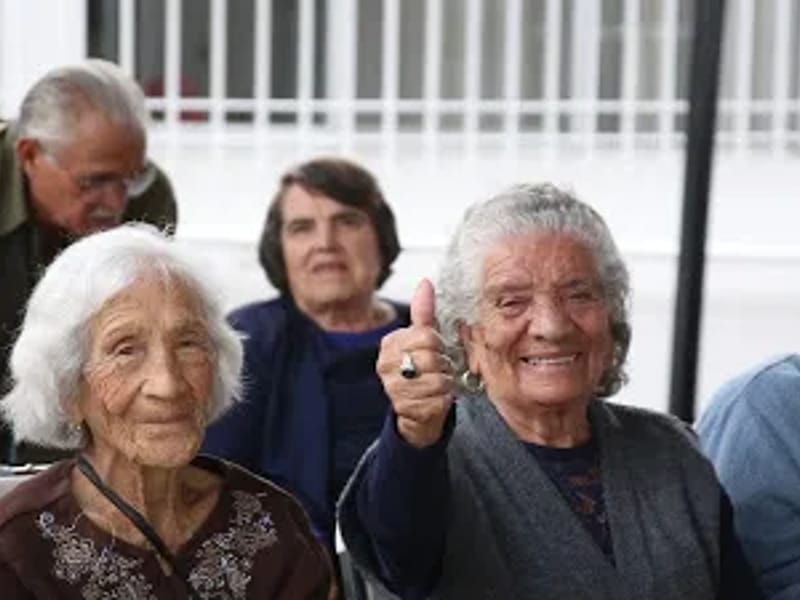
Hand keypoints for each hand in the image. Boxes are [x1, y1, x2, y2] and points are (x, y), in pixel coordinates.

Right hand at [377, 279, 453, 447]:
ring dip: (445, 384)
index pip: (426, 336)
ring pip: (437, 381)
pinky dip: (444, 401)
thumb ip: (424, 312)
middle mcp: (386, 366)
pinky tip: (436, 399)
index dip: (439, 345)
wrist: (416, 409)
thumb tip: (425, 283)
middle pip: (432, 358)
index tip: (436, 351)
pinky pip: (438, 401)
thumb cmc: (422, 369)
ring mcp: (394, 389)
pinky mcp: (406, 410)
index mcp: (390, 344)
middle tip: (439, 370)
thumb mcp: (423, 339)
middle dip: (443, 365)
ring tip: (438, 385)